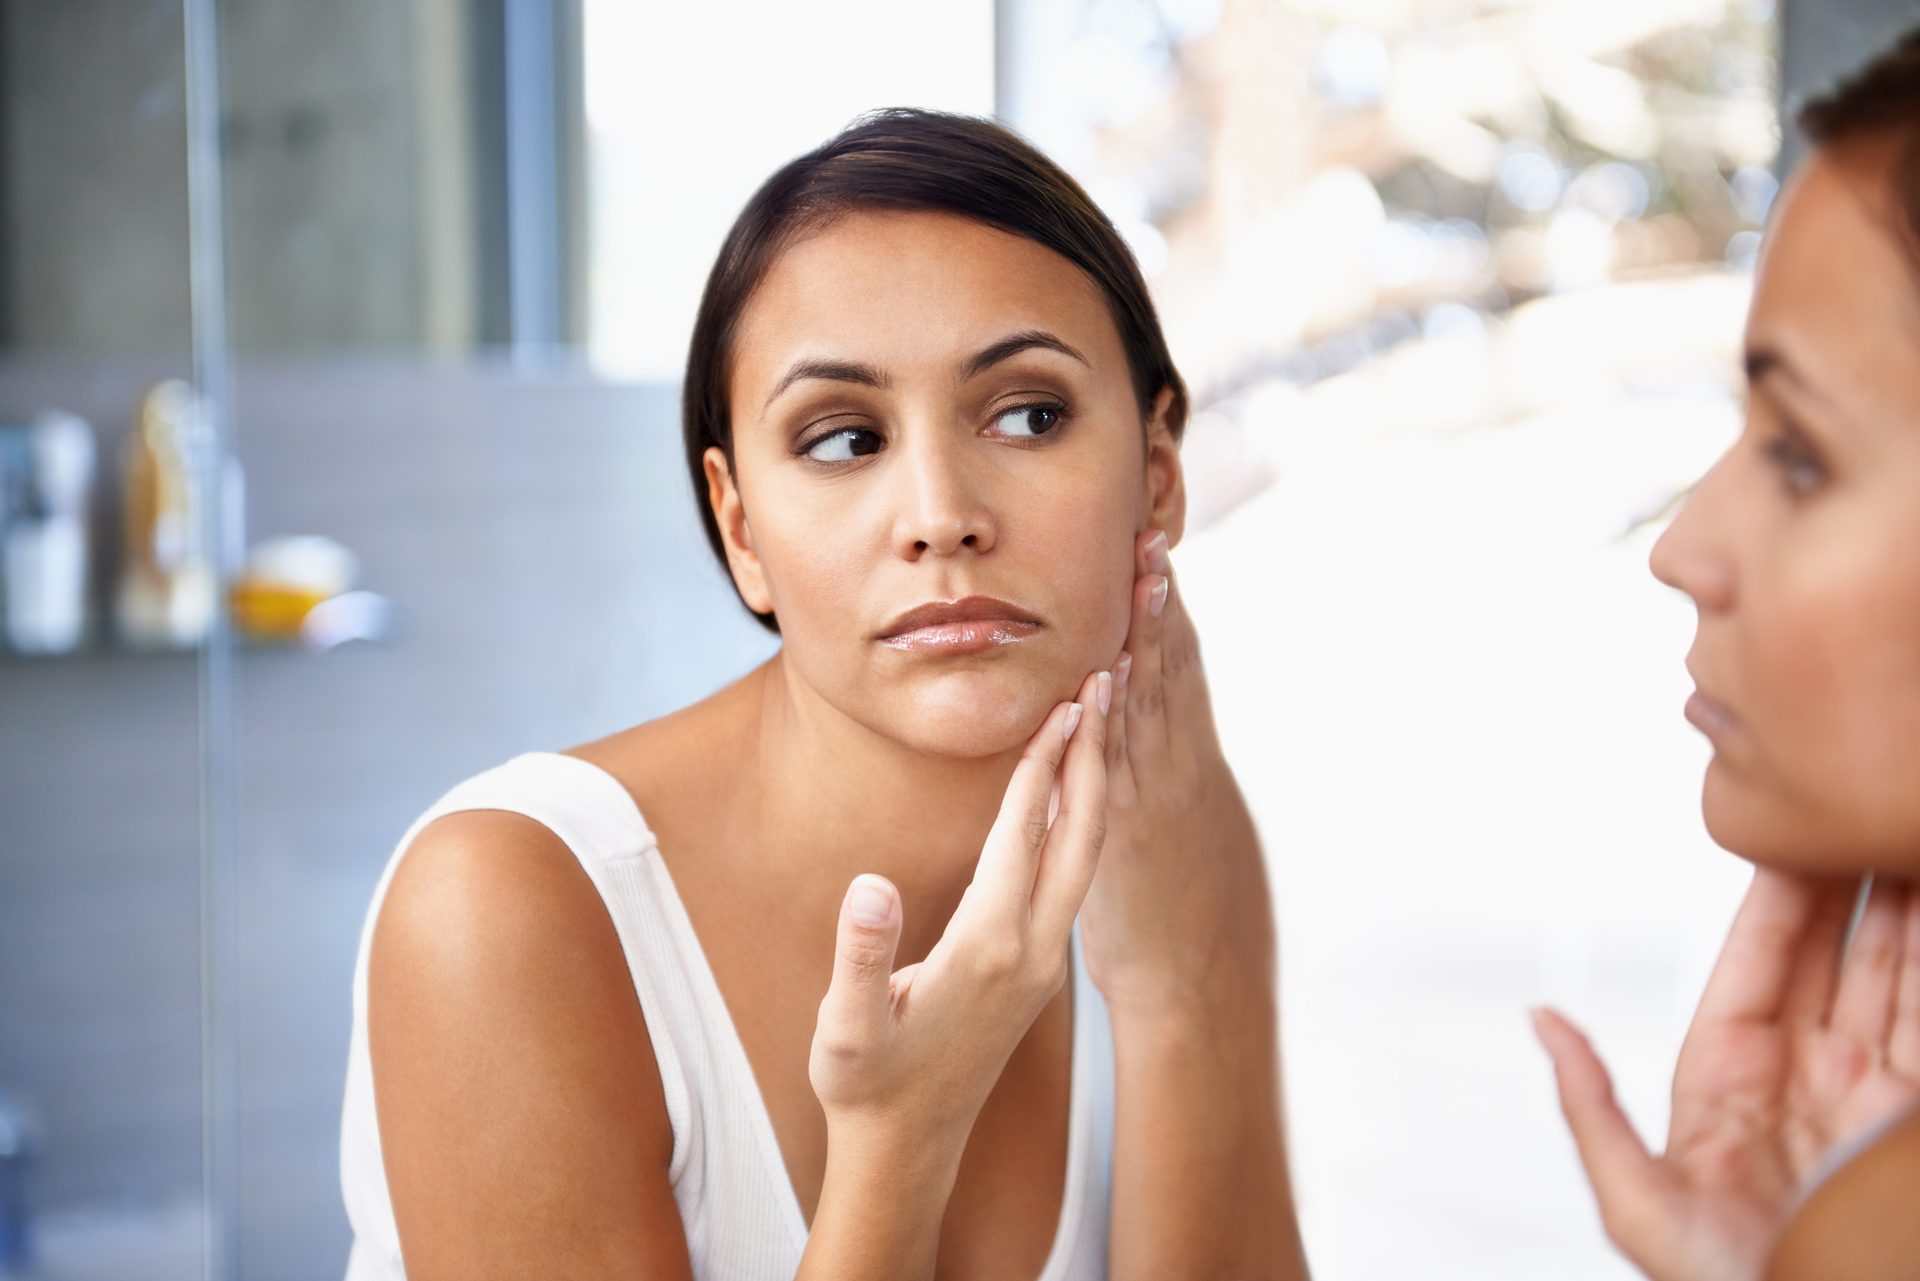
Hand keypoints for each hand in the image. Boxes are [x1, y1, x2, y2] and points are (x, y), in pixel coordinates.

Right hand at [808, 667, 1110, 1156]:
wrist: (907, 1148)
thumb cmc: (867, 1085)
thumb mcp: (848, 1027)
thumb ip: (863, 956)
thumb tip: (871, 887)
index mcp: (989, 948)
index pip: (1024, 836)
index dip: (1041, 767)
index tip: (1062, 702)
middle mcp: (1031, 950)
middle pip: (1078, 836)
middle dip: (1093, 758)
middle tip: (1105, 682)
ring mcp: (1041, 961)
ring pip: (1083, 857)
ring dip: (1093, 786)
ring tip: (1097, 721)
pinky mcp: (1036, 969)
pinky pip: (1070, 879)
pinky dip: (1077, 823)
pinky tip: (1068, 798)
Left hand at [1082, 528, 1272, 1014]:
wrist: (1196, 970)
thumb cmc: (1178, 894)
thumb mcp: (1175, 816)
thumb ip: (1157, 764)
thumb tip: (1133, 714)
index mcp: (1186, 755)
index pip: (1177, 666)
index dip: (1166, 609)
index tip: (1155, 549)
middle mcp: (1177, 765)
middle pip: (1169, 670)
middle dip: (1158, 604)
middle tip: (1150, 538)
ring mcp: (1154, 794)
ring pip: (1153, 704)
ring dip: (1145, 638)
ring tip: (1141, 579)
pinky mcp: (1127, 827)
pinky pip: (1121, 760)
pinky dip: (1117, 713)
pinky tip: (1109, 672)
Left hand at [1535, 870, 1919, 1280]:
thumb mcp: (1638, 1205)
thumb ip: (1591, 1109)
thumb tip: (1542, 1019)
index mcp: (1728, 1077)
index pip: (1758, 962)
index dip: (1777, 896)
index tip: (1791, 831)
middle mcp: (1808, 1072)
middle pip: (1836, 953)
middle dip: (1854, 882)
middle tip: (1864, 808)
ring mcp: (1872, 1090)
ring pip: (1898, 975)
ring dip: (1909, 910)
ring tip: (1908, 834)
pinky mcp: (1919, 1117)